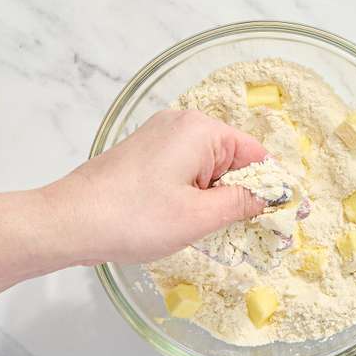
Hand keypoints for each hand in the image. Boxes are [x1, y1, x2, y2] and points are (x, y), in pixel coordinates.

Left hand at [44, 109, 269, 265]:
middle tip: (249, 231)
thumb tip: (272, 197)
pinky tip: (188, 220)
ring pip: (210, 168)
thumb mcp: (200, 217)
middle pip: (234, 160)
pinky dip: (196, 194)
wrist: (69, 222)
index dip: (274, 187)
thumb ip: (243, 204)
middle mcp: (181, 125)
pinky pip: (187, 171)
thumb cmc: (133, 218)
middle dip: (244, 193)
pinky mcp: (145, 155)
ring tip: (213, 229)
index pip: (256, 155)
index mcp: (200, 131)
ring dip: (218, 197)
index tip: (286, 217)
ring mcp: (160, 138)